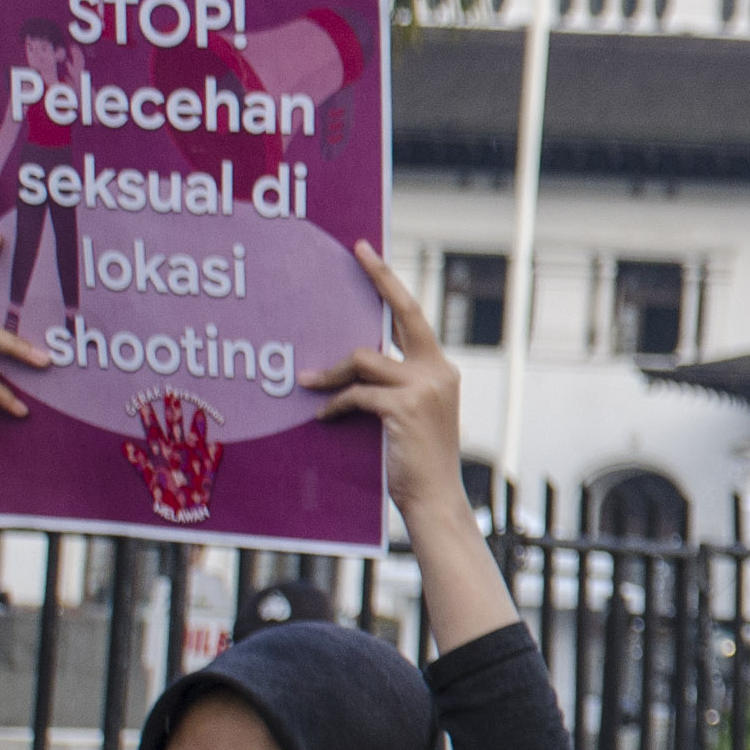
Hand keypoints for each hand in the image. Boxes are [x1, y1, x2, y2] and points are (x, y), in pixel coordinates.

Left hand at [303, 246, 466, 517]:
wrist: (433, 498)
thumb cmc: (415, 460)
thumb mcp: (408, 414)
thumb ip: (392, 384)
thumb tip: (351, 362)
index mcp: (441, 369)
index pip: (413, 316)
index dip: (389, 282)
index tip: (367, 251)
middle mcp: (439, 371)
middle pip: (405, 312)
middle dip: (380, 278)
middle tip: (357, 251)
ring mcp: (425, 387)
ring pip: (364, 360)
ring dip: (331, 373)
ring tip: (308, 383)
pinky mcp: (405, 407)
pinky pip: (356, 394)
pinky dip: (336, 404)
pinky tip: (324, 416)